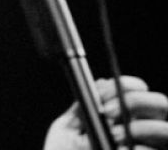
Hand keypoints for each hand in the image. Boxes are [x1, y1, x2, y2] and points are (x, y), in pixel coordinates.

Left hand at [43, 76, 167, 149]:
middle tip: (107, 110)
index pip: (138, 90)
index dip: (126, 84)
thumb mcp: (68, 128)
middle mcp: (142, 131)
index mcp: (122, 115)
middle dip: (135, 101)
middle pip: (160, 103)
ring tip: (112, 136)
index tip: (103, 92)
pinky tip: (118, 149)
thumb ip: (83, 106)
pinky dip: (138, 149)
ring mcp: (149, 147)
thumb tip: (101, 83)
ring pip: (164, 129)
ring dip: (138, 127)